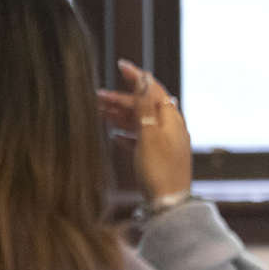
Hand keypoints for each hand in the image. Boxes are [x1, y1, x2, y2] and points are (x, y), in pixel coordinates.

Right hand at [97, 59, 191, 201]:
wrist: (169, 204)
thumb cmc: (158, 170)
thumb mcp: (148, 135)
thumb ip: (145, 107)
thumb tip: (145, 79)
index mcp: (171, 119)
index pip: (153, 89)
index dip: (136, 77)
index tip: (120, 65)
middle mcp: (171, 128)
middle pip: (145, 106)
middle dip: (121, 99)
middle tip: (97, 96)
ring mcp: (166, 142)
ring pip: (141, 121)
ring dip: (121, 115)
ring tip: (99, 112)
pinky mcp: (159, 157)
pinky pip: (142, 138)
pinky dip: (128, 134)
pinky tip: (114, 135)